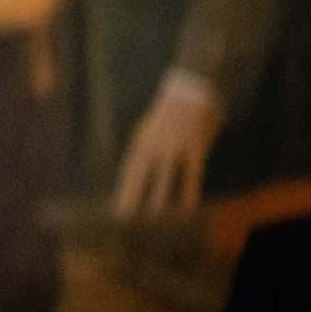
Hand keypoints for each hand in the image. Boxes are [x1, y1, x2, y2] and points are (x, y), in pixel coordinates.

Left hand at [112, 74, 223, 218]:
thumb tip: (137, 175)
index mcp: (140, 143)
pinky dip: (189, 192)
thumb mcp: (148, 130)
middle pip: (140, 179)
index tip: (116, 213)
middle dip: (133, 200)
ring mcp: (174, 147)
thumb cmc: (169, 113)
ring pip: (164, 179)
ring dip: (159, 200)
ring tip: (153, 221)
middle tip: (126, 223)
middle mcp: (153, 146)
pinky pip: (191, 174)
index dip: (123, 193)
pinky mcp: (194, 147)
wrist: (190, 89)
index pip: (129, 173)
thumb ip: (144, 151)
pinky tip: (187, 208)